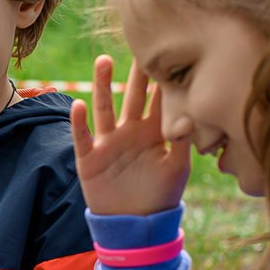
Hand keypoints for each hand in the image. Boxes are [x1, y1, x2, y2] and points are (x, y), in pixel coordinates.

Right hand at [71, 55, 190, 215]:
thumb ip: (184, 143)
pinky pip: (83, 136)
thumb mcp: (178, 169)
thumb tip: (190, 117)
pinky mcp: (89, 157)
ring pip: (105, 108)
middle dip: (136, 73)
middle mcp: (130, 131)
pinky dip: (79, 122)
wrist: (135, 224)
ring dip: (103, 85)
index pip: (159, 99)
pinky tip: (79, 105)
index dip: (163, 78)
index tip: (170, 51)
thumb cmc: (161, 196)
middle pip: (132, 95)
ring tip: (104, 61)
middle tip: (140, 45)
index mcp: (154, 131)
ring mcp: (109, 142)